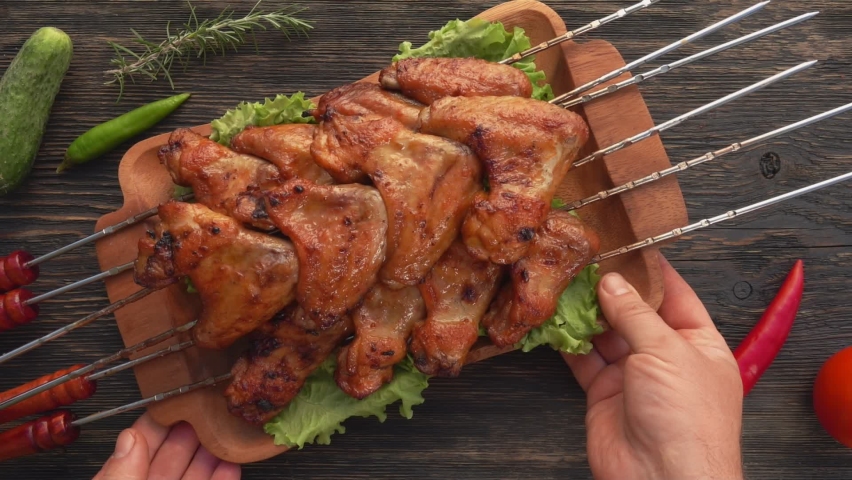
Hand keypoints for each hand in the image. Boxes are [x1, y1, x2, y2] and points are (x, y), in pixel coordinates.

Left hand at [93, 412, 240, 479]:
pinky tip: (232, 465)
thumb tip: (130, 439)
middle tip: (209, 409)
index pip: (137, 446)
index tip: (176, 401)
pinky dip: (222, 479)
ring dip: (212, 453)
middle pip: (170, 457)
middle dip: (192, 431)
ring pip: (193, 474)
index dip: (157, 422)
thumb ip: (120, 476)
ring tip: (226, 431)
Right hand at [564, 255, 743, 479]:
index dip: (652, 271)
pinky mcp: (605, 393)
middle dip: (612, 289)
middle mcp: (667, 358)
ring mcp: (634, 376)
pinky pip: (585, 359)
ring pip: (606, 333)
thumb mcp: (666, 351)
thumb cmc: (687, 421)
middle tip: (587, 261)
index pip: (675, 296)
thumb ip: (635, 313)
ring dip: (586, 312)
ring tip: (567, 284)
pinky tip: (556, 321)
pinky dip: (569, 341)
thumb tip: (613, 282)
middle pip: (636, 312)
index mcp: (699, 344)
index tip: (628, 245)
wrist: (661, 479)